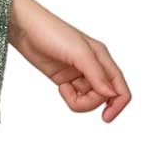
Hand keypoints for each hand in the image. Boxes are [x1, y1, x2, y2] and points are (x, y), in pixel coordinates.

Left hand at [8, 0, 130, 121]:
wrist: (24, 28)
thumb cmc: (51, 32)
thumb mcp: (78, 52)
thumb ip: (96, 74)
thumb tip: (111, 94)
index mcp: (102, 58)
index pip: (120, 88)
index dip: (118, 105)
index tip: (105, 117)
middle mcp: (93, 67)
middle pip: (104, 97)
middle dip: (90, 101)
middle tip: (73, 92)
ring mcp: (78, 73)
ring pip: (89, 99)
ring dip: (78, 100)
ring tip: (64, 89)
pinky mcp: (64, 78)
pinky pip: (75, 96)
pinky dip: (69, 96)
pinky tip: (61, 86)